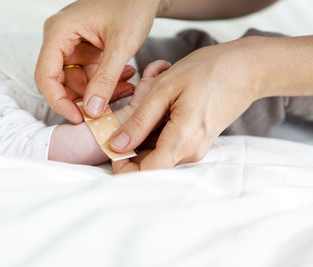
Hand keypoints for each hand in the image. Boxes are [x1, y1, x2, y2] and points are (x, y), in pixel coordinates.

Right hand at [35, 0, 161, 123]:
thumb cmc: (132, 4)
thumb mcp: (122, 44)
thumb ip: (106, 79)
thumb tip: (92, 110)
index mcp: (59, 32)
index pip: (45, 76)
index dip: (59, 102)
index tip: (79, 118)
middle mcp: (59, 38)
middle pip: (58, 81)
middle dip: (81, 99)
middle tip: (104, 111)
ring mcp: (71, 43)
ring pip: (75, 81)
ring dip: (98, 92)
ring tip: (127, 89)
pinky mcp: (84, 48)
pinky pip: (88, 74)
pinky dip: (104, 82)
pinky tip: (126, 80)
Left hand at [111, 37, 262, 172]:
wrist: (246, 69)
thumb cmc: (206, 72)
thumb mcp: (164, 90)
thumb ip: (139, 122)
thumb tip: (116, 145)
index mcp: (181, 142)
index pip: (145, 173)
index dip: (123, 166)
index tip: (111, 145)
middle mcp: (190, 153)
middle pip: (149, 165)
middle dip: (129, 148)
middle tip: (124, 118)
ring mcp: (195, 148)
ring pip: (156, 154)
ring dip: (142, 136)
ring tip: (145, 105)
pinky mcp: (196, 141)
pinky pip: (167, 145)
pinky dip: (154, 132)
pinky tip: (158, 108)